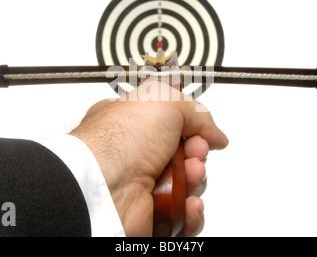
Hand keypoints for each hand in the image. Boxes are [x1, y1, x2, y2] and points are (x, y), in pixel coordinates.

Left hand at [70, 80, 228, 235]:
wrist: (103, 184)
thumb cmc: (119, 140)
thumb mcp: (163, 101)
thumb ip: (195, 111)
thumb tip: (213, 132)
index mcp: (135, 124)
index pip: (172, 124)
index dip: (191, 127)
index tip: (200, 129)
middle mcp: (137, 155)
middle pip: (184, 155)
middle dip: (197, 153)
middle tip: (194, 151)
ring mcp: (144, 185)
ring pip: (187, 185)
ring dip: (195, 179)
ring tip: (188, 174)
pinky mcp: (152, 214)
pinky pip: (184, 216)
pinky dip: (192, 211)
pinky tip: (189, 203)